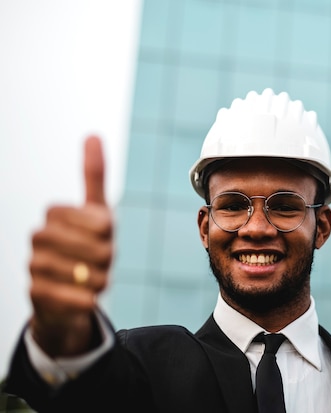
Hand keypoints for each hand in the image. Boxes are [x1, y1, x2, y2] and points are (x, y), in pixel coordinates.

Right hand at [28, 136, 113, 356]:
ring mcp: (34, 265)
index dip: (109, 233)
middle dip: (107, 259)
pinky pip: (69, 296)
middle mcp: (40, 237)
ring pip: (85, 272)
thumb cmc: (85, 247)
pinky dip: (84, 300)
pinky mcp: (35, 294)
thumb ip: (94, 175)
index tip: (103, 236)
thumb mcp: (96, 211)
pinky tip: (87, 299)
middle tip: (101, 263)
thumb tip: (93, 135)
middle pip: (97, 248)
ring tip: (94, 281)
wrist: (68, 294)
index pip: (101, 221)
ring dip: (99, 280)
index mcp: (56, 213)